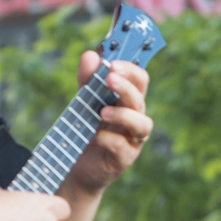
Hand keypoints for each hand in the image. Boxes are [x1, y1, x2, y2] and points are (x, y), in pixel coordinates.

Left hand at [64, 51, 152, 193]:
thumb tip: (90, 55)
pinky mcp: (124, 159)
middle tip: (110, 77)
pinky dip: (110, 139)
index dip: (130, 69)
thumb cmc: (86, 129)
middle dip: (127, 86)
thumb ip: (88, 80)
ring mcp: (132, 139)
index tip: (112, 63)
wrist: (77, 165)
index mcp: (127, 101)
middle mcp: (135, 118)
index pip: (139, 80)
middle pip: (140, 99)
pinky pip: (123, 147)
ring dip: (124, 115)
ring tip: (102, 112)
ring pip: (142, 125)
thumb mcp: (84, 100)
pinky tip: (95, 135)